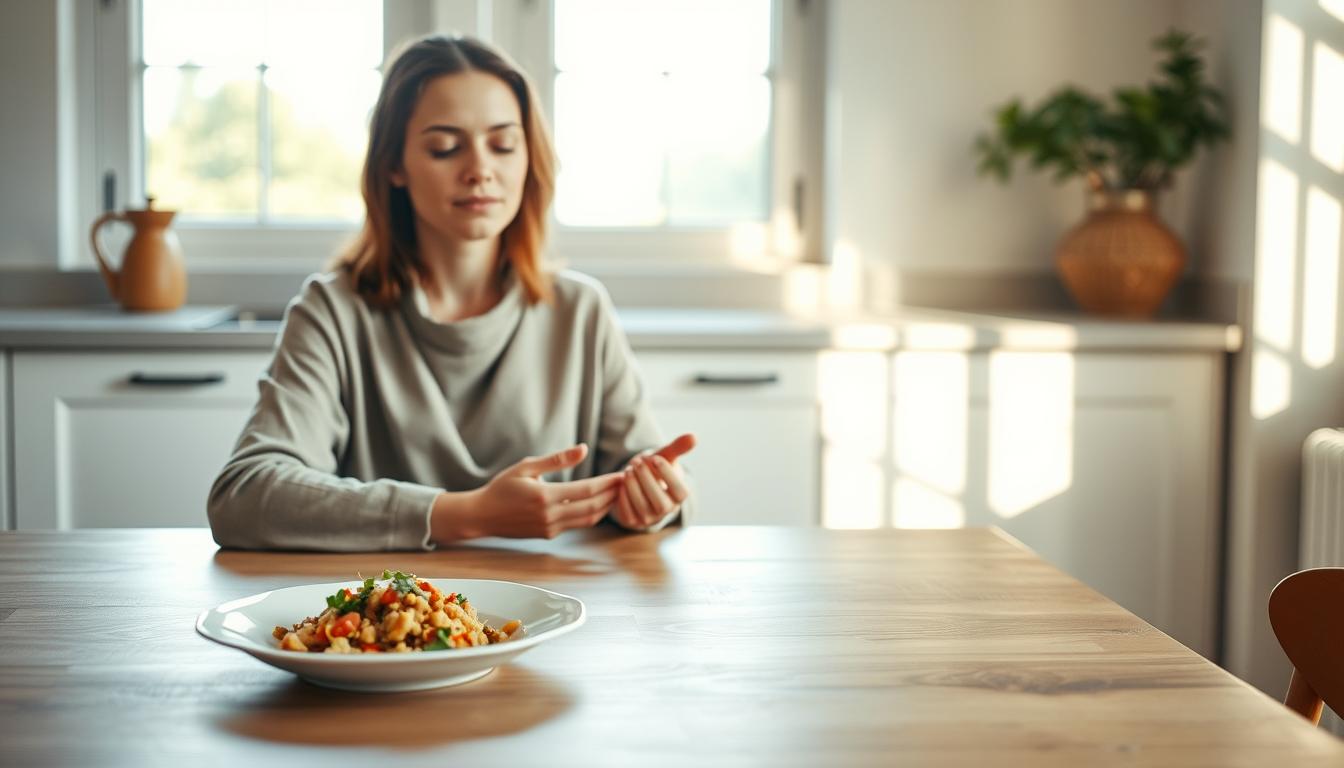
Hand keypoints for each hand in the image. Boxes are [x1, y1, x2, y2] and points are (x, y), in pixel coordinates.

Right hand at [432, 444, 621, 540]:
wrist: (482, 515)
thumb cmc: (502, 487)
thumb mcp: (527, 467)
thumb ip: (557, 460)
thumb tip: (583, 449)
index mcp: (545, 496)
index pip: (587, 490)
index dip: (608, 483)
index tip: (622, 474)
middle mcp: (550, 515)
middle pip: (593, 507)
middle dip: (612, 495)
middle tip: (626, 483)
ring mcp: (550, 528)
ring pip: (588, 520)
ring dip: (605, 507)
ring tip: (617, 493)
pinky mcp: (549, 534)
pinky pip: (577, 525)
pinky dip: (592, 514)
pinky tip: (599, 503)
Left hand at [612, 433, 696, 530]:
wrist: (638, 482)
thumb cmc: (655, 469)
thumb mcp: (665, 457)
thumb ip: (678, 448)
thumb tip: (693, 436)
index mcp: (679, 496)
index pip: (680, 492)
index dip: (667, 475)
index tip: (655, 458)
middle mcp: (667, 510)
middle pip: (661, 503)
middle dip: (647, 480)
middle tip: (637, 462)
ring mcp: (650, 518)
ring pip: (643, 508)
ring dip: (634, 487)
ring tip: (628, 470)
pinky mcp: (633, 521)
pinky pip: (628, 513)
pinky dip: (623, 497)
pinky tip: (621, 482)